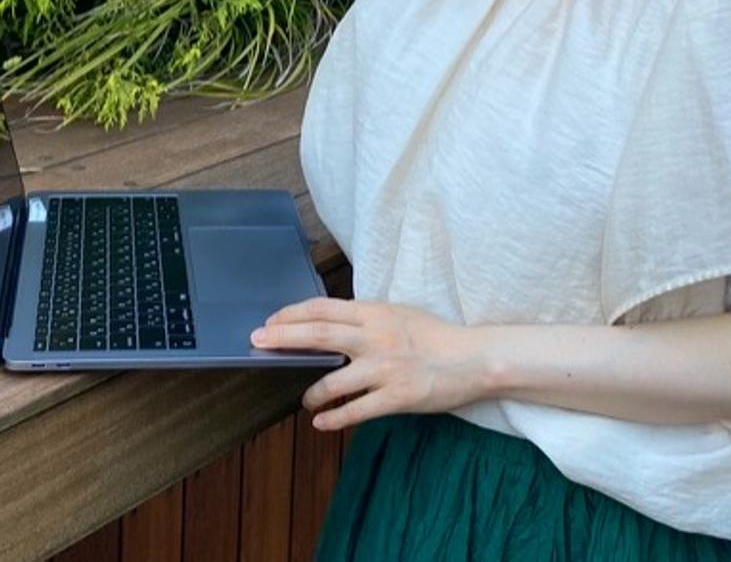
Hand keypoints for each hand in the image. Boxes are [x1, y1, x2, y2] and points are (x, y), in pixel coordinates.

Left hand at [250, 298, 490, 430]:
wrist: (472, 359)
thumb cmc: (435, 335)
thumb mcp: (398, 314)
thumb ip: (366, 319)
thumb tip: (329, 324)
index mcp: (375, 312)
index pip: (323, 308)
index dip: (292, 314)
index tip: (271, 321)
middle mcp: (376, 337)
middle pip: (319, 335)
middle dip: (283, 338)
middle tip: (258, 342)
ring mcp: (385, 368)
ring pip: (334, 380)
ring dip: (312, 391)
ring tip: (303, 399)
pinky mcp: (397, 397)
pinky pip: (357, 410)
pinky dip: (335, 418)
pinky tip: (321, 422)